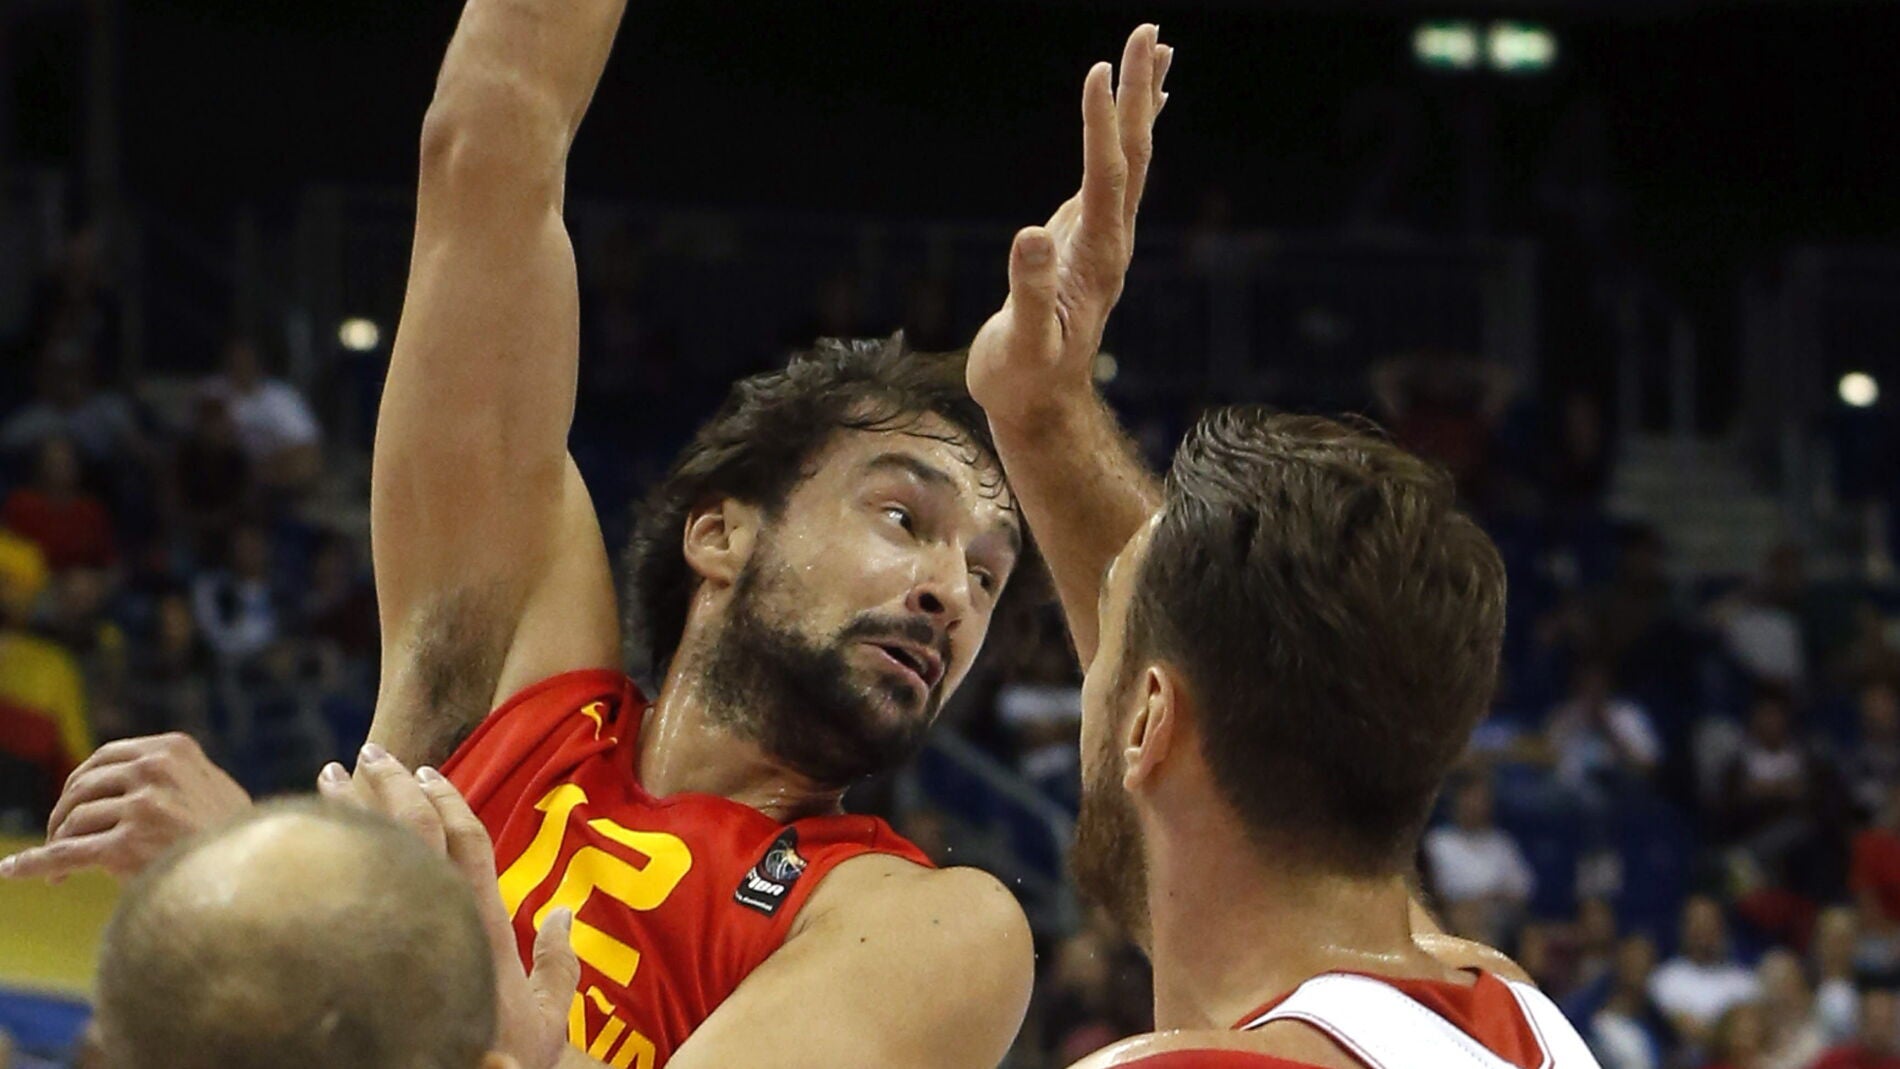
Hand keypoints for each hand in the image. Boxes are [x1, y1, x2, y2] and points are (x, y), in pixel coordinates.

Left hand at [0, 733, 251, 880]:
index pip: (107, 757)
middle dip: (64, 814)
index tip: (73, 804)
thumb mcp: (213, 789)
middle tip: (60, 838)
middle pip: (82, 787)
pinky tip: (12, 870)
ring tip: (60, 871)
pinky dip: (33, 864)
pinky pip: (64, 855)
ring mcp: (141, 807)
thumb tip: (134, 774)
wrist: (255, 877)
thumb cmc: (236, 840)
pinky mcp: (125, 846)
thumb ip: (176, 775)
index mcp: (174, 750)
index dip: (83, 782)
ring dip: (59, 846)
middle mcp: (155, 771)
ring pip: (74, 824)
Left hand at [320, 747, 579, 1068]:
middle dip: (394, 785)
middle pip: (415, 831)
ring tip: (331, 773)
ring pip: (373, 851)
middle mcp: (440, 917)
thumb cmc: (502, 1060)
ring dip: (352, 806)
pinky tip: (308, 835)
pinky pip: (340, 888)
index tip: (428, 772)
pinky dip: (327, 853)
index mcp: (485, 924)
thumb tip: (562, 911)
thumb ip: (558, 965)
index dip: (450, 800)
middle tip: (373, 752)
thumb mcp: (548, 1019)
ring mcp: (395, 935)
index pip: (468, 841)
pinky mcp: (356, 956)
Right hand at [967, 25, 1171, 430]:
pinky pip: (1111, 175)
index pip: (1106, 177)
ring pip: (1129, 160)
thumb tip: (1031, 236)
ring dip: (1140, 105)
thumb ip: (1030, 293)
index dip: (1102, 125)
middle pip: (1134, 155)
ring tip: (1154, 51)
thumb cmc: (1024, 379)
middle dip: (1139, 93)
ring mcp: (1102, 238)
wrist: (1038, 407)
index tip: (1098, 71)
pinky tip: (1125, 115)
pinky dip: (1119, 136)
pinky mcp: (1086, 240)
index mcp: (1097, 257)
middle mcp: (1110, 240)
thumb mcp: (1023, 343)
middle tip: (1148, 31)